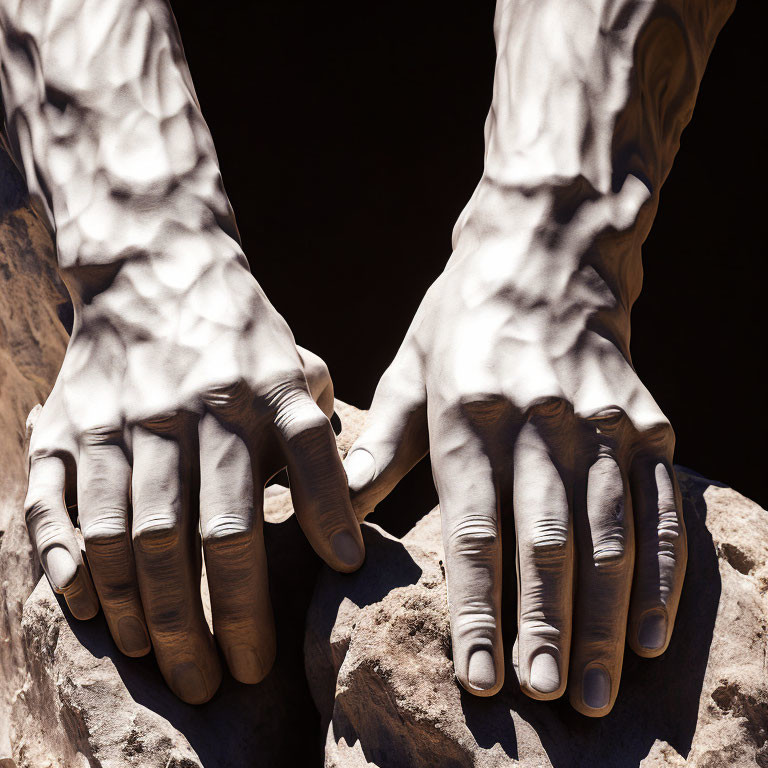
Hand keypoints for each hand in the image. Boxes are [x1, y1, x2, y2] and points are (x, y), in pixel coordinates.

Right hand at [24, 257, 363, 704]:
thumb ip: (325, 452)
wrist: (160, 263)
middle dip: (204, 623)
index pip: (272, 504)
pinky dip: (66, 559)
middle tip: (214, 685)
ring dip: (140, 607)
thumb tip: (348, 546)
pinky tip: (88, 607)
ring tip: (161, 661)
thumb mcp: (301, 373)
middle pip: (195, 535)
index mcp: (259, 395)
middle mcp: (191, 409)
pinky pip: (55, 500)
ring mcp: (122, 416)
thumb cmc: (245, 335)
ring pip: (125, 531)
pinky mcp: (69, 420)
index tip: (268, 659)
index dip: (268, 588)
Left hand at [344, 235, 685, 716]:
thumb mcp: (409, 371)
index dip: (478, 609)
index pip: (474, 530)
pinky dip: (661, 576)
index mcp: (468, 412)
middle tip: (546, 702)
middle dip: (546, 631)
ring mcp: (601, 421)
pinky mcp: (646, 421)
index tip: (480, 678)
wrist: (544, 251)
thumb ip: (377, 448)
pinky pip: (659, 509)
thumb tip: (333, 517)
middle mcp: (538, 420)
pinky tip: (652, 633)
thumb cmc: (461, 320)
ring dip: (605, 622)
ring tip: (593, 693)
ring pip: (608, 538)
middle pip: (546, 544)